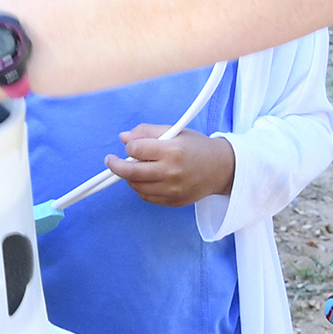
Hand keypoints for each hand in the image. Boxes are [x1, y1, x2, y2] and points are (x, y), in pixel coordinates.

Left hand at [107, 126, 234, 207]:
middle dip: (116, 165)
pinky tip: (146, 179)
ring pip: (136, 186)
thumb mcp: (175, 131)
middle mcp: (171, 172)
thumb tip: (123, 138)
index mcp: (172, 151)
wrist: (221, 168)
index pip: (136, 150)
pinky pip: (147, 197)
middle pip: (131, 172)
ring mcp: (172, 190)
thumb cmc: (197, 147)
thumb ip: (147, 132)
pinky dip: (141, 188)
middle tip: (110, 161)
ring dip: (129, 177)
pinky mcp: (173, 202)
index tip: (131, 146)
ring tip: (134, 168)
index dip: (130, 147)